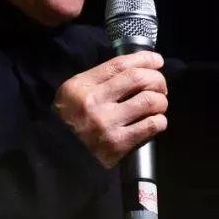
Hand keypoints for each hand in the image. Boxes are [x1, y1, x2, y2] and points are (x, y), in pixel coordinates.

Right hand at [53, 51, 167, 168]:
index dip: (144, 59)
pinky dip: (159, 121)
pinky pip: (151, 126)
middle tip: (160, 86)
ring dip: (161, 101)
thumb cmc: (68, 123)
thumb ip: (100, 81)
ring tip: (157, 105)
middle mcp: (93, 102)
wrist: (57, 159)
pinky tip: (154, 122)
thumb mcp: (73, 95)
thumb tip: (137, 70)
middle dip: (157, 79)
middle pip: (139, 79)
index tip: (156, 61)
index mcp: (81, 86)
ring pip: (150, 101)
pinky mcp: (117, 145)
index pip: (120, 64)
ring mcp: (106, 124)